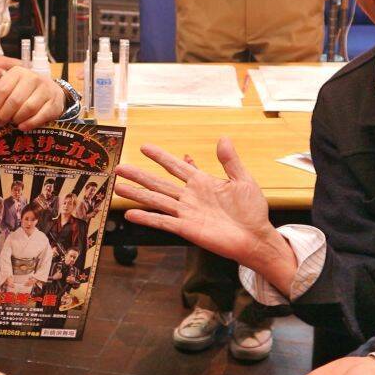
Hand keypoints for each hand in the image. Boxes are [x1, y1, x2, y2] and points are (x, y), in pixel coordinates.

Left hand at [0, 65, 66, 130]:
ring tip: (12, 123)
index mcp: (18, 72)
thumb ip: (1, 95)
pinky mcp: (55, 102)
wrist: (52, 90)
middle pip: (15, 100)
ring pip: (28, 108)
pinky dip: (30, 124)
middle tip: (0, 123)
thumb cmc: (26, 90)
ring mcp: (46, 90)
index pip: (2, 90)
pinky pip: (41, 116)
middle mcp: (33, 78)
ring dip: (17, 119)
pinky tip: (22, 127)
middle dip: (4, 115)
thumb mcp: (13, 85)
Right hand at [115, 138, 291, 274]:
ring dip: (137, 194)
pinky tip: (131, 214)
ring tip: (118, 188)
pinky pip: (163, 222)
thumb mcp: (243, 180)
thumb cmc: (251, 211)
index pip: (175, 166)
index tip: (144, 147)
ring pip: (156, 200)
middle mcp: (190, 196)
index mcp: (201, 182)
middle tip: (119, 167)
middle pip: (158, 183)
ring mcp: (186, 212)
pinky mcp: (187, 228)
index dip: (160, 156)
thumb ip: (230, 161)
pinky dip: (147, 218)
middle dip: (139, 175)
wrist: (256, 237)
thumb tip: (223, 138)